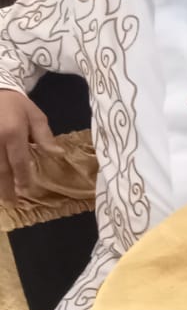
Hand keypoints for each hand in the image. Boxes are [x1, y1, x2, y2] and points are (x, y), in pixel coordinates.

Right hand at [0, 89, 64, 205]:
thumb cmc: (16, 105)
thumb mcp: (36, 116)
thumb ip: (44, 137)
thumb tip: (57, 154)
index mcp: (13, 133)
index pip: (18, 161)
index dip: (22, 178)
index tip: (26, 191)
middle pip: (0, 169)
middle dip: (5, 188)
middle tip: (11, 204)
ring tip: (2, 199)